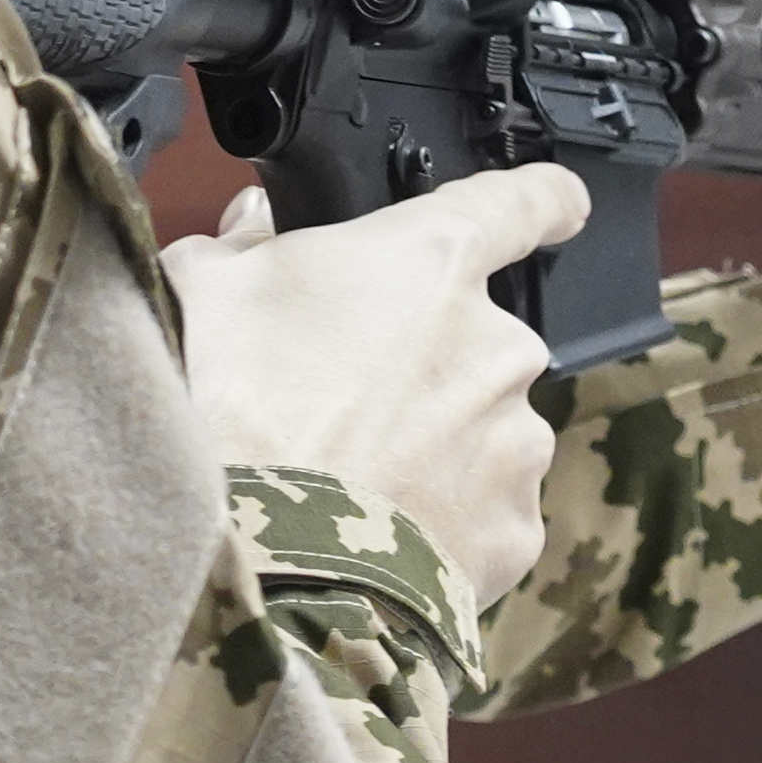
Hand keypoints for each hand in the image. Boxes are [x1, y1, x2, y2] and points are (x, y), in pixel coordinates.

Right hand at [160, 168, 591, 609]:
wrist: (260, 563)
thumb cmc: (230, 413)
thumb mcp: (202, 291)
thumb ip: (241, 245)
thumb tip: (253, 226)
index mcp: (436, 263)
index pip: (526, 202)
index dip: (544, 199)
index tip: (559, 206)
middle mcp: (500, 344)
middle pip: (478, 337)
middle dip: (423, 363)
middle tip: (341, 400)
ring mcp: (516, 440)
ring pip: (483, 428)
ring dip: (433, 445)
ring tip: (348, 478)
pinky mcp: (514, 528)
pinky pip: (484, 513)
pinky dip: (443, 521)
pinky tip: (378, 532)